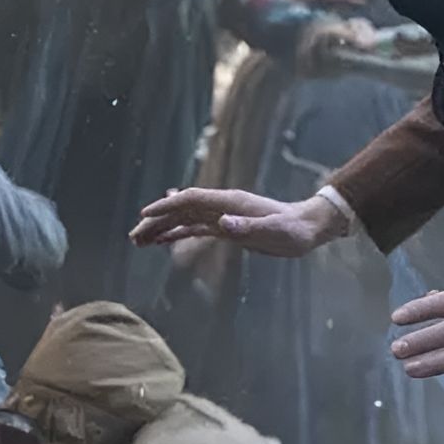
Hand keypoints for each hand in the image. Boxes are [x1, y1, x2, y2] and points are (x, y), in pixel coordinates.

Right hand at [130, 186, 350, 256]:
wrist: (309, 228)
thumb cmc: (294, 230)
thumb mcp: (275, 232)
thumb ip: (249, 228)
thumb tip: (222, 224)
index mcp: (230, 203)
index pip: (191, 200)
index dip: (168, 206)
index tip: (145, 214)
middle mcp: (223, 207)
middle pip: (182, 210)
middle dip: (157, 221)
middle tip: (134, 236)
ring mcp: (223, 217)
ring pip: (185, 220)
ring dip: (163, 228)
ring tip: (139, 240)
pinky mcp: (227, 228)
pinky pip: (195, 229)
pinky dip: (177, 234)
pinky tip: (162, 242)